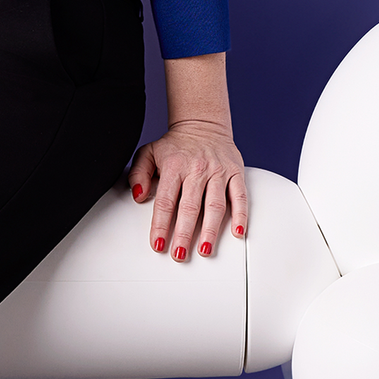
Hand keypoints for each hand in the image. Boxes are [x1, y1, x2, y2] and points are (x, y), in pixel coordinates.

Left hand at [127, 121, 247, 262]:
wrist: (202, 124)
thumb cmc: (175, 145)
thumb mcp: (149, 153)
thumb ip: (139, 174)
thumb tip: (138, 195)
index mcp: (174, 166)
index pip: (166, 201)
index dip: (161, 225)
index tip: (158, 244)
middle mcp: (197, 169)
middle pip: (190, 207)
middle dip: (184, 234)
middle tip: (180, 254)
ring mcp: (218, 172)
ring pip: (215, 205)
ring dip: (210, 230)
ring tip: (205, 249)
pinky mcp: (235, 172)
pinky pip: (239, 196)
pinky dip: (240, 215)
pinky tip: (237, 232)